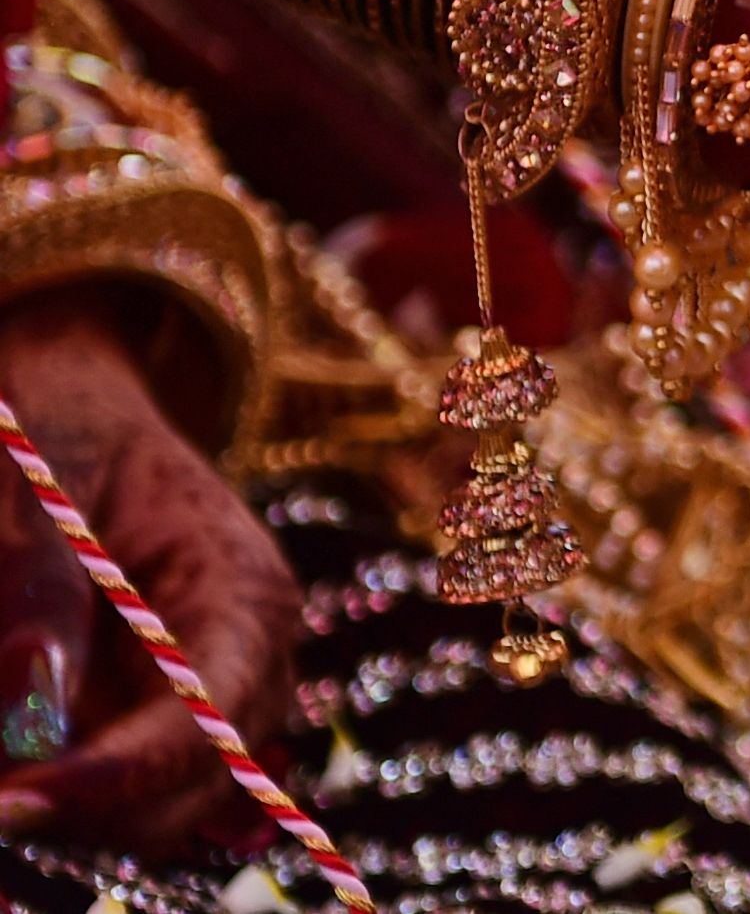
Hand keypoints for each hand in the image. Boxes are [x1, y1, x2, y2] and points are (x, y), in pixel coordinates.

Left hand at [0, 295, 297, 845]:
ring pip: (150, 815)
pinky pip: (116, 800)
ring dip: (63, 811)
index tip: (8, 807)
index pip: (212, 714)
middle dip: (80, 811)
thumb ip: (31, 583)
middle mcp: (245, 660)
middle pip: (188, 793)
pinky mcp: (149, 726)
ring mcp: (203, 701)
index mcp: (243, 587)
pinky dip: (61, 798)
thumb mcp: (34, 480)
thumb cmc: (50, 430)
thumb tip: (27, 718)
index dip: (118, 779)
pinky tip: (15, 776)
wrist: (62, 413)